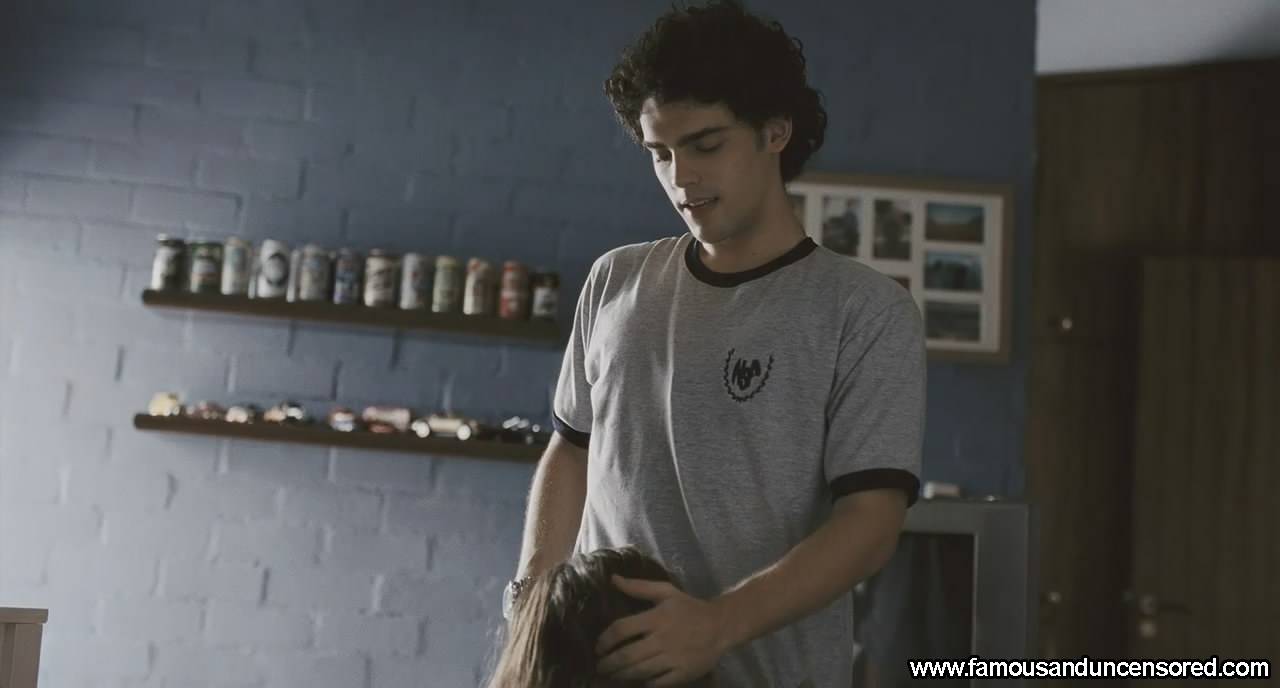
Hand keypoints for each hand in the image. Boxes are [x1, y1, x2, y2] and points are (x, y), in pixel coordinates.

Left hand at [595, 574, 730, 685]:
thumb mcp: (666, 592)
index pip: (622, 629)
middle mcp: (663, 639)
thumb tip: (613, 579)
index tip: (597, 647)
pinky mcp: (683, 673)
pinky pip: (657, 683)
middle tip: (599, 667)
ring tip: (612, 675)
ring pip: (639, 671)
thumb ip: (638, 587)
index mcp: (657, 617)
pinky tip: (637, 680)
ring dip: (621, 675)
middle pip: (627, 656)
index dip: (605, 640)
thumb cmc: (689, 608)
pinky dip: (645, 683)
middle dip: (608, 664)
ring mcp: (673, 658)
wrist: (721, 625)